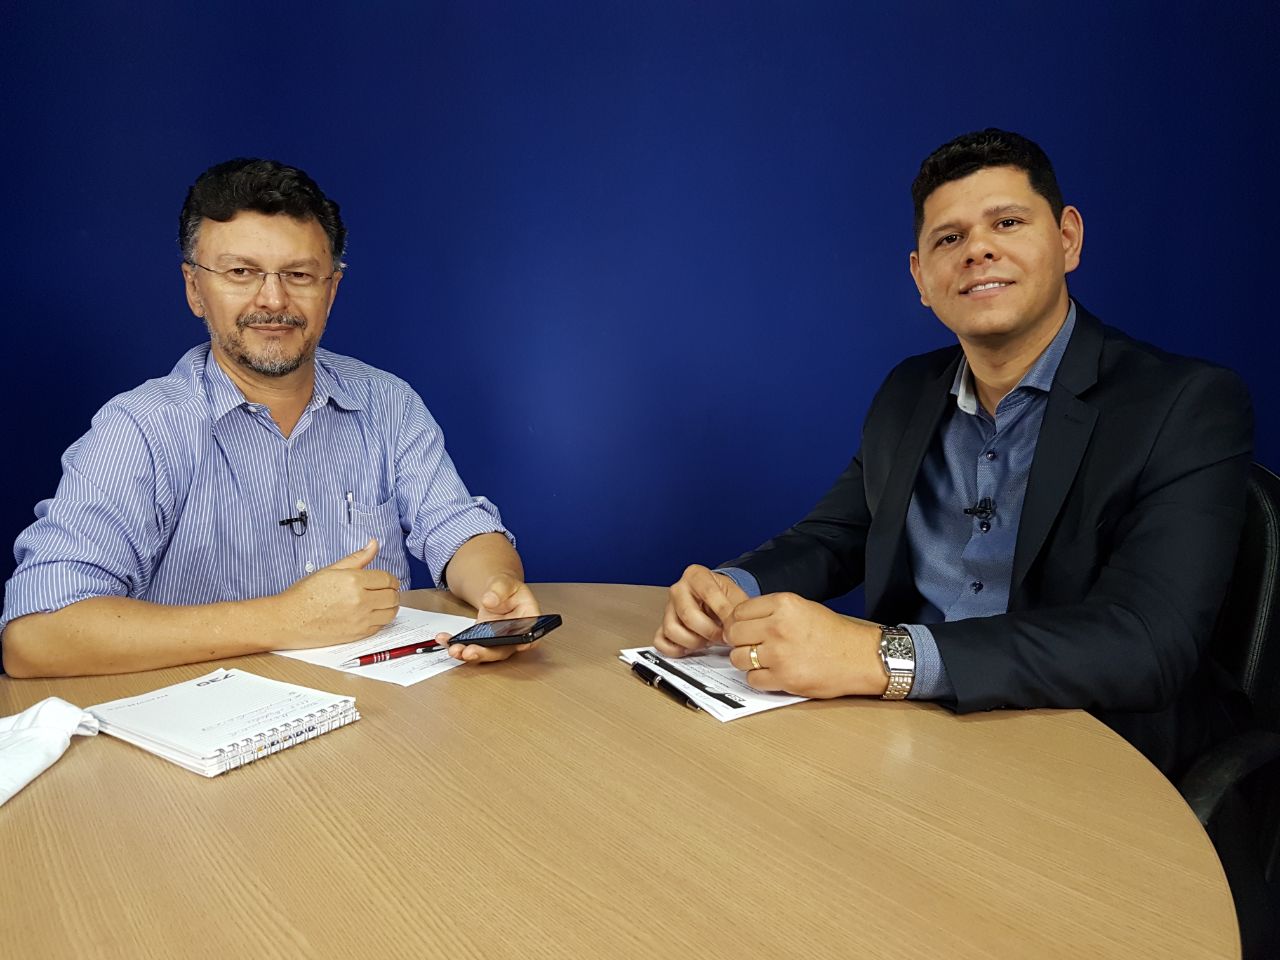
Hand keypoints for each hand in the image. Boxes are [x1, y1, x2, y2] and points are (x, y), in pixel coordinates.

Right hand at [273, 538, 399, 647]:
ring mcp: (360, 619)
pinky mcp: (357, 635)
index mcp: (354, 581)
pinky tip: (371, 614)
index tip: (387, 581)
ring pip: (390, 613)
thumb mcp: (330, 570)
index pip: (387, 579)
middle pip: (392, 596)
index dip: (390, 579)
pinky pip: (380, 627)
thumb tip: (373, 544)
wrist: (288, 620)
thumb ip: (356, 558)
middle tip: (385, 591)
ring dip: (390, 607)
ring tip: (381, 603)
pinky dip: (380, 620)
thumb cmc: (304, 594)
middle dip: (392, 592)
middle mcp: (360, 600)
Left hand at [442, 574, 540, 662]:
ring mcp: (497, 641)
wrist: (495, 593)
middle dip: (485, 653)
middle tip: (469, 652)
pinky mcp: (482, 642)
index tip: (511, 645)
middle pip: (503, 650)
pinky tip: (445, 640)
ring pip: (485, 653)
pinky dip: (456, 644)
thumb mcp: (505, 582)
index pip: (530, 635)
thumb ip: (499, 589)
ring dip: (468, 654)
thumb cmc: (506, 589)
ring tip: (454, 649)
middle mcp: (513, 636)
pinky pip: (470, 646)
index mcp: (527, 620)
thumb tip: (489, 600)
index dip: (521, 643)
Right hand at [653, 564, 748, 656]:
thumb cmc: (724, 598)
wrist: (717, 603)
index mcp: (695, 575)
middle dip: (709, 631)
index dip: (723, 612)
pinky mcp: (662, 626)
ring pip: (672, 630)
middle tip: (722, 637)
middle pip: (688, 615)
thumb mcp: (736, 597)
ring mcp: (668, 608)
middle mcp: (678, 589)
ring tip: (707, 641)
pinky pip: (661, 641)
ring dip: (693, 642)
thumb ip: (737, 610)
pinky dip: (675, 649)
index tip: (733, 625)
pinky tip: (691, 648)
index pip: (708, 593)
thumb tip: (736, 627)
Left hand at [721, 593, 886, 697]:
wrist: (859, 657)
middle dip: (738, 641)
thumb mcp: (802, 607)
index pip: (738, 611)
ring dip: (746, 660)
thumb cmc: (833, 633)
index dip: (737, 622)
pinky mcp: (784, 678)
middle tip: (749, 644)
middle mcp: (778, 627)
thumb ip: (771, 611)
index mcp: (783, 604)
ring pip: (738, 658)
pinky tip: (772, 672)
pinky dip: (759, 678)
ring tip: (762, 659)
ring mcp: (780, 654)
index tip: (742, 628)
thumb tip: (740, 619)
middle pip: (733, 634)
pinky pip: (753, 679)